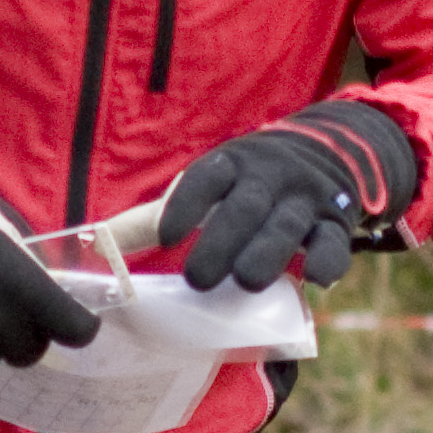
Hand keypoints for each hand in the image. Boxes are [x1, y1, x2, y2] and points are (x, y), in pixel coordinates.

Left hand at [162, 98, 419, 290]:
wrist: (330, 150)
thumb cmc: (248, 182)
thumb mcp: (206, 185)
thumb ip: (154, 216)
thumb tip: (96, 244)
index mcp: (231, 164)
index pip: (206, 177)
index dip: (185, 204)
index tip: (165, 237)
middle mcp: (269, 177)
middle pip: (246, 206)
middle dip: (222, 242)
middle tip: (198, 279)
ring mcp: (305, 199)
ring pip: (288, 225)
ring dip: (267, 255)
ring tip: (247, 282)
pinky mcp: (336, 223)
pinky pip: (335, 241)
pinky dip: (326, 259)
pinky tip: (314, 277)